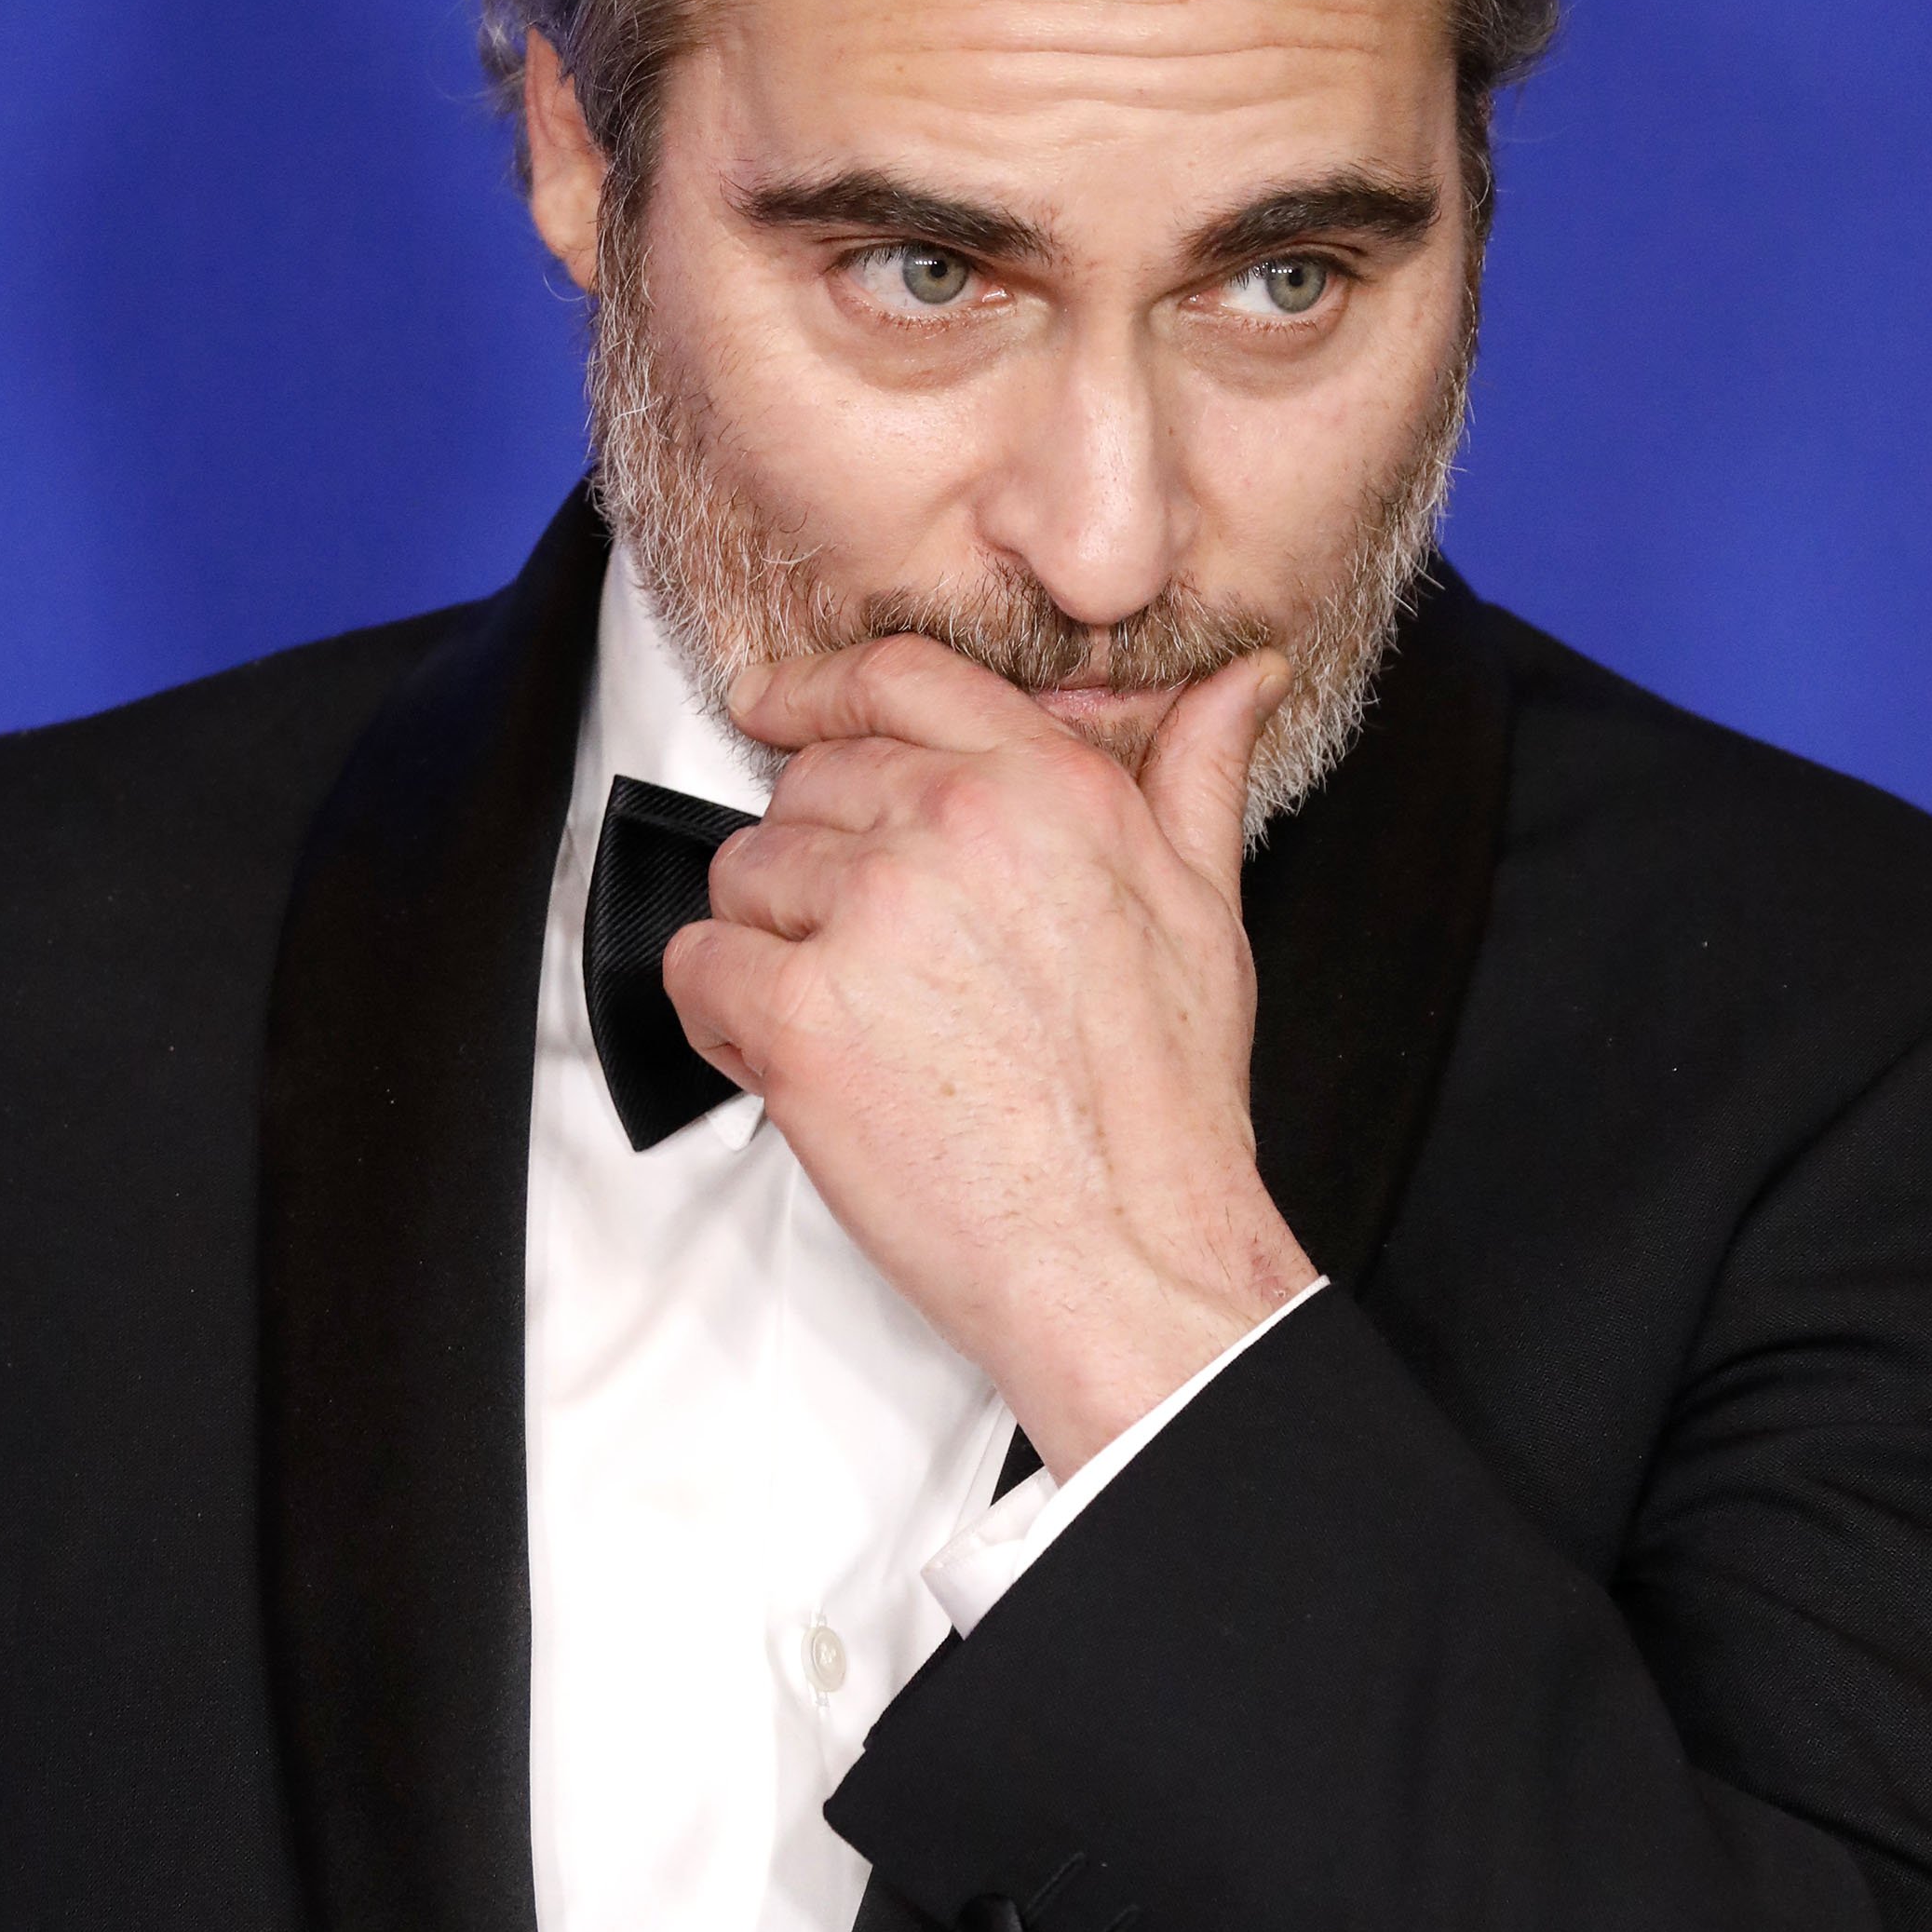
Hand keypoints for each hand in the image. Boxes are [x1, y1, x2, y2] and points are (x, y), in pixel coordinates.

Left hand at [662, 638, 1316, 1481]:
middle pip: (806, 786)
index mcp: (1045, 788)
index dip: (818, 689)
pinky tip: (793, 1060)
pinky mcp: (795, 1014)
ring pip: (743, 875)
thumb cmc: (1164, 1112)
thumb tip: (1234, 686)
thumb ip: (1193, 779)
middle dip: (816, 859)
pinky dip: (723, 1016)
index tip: (775, 703)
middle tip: (867, 956)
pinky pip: (696, 967)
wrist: (1127, 1252)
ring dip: (770, 941)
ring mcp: (864, 915)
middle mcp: (949, 827)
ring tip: (850, 1024)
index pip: (895, 679)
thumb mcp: (1207, 913)